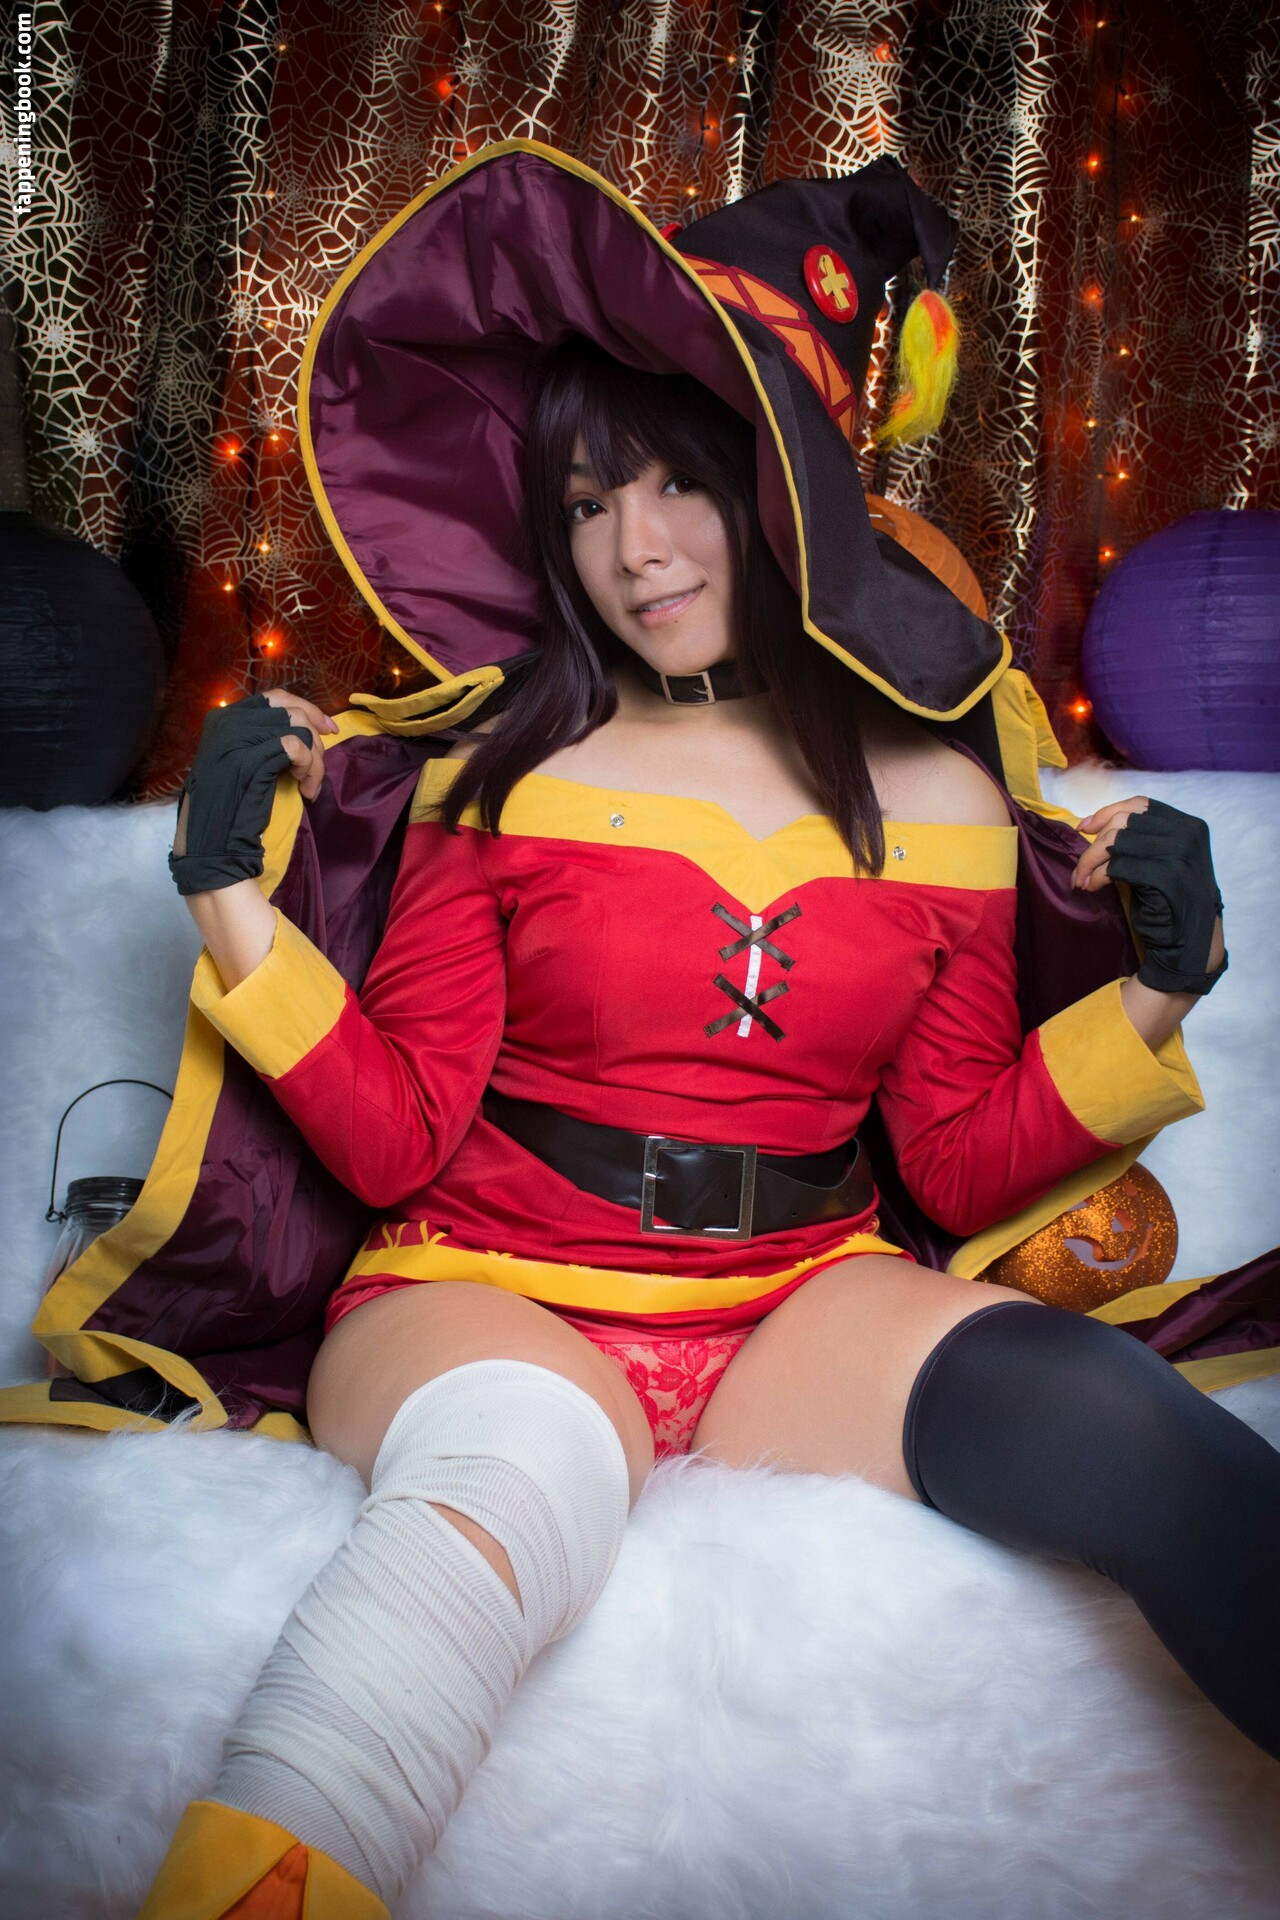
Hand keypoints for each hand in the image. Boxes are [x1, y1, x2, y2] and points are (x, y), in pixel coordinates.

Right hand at [169, 692, 339, 895]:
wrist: (211, 845)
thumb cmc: (228, 809)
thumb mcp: (238, 761)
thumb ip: (259, 738)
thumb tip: (304, 723)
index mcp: (224, 719)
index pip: (274, 698)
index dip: (307, 710)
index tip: (328, 730)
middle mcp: (227, 721)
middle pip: (291, 711)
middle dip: (315, 738)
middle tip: (318, 769)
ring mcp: (237, 738)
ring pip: (298, 729)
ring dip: (315, 759)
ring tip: (310, 786)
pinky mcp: (250, 759)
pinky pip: (297, 749)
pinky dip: (311, 769)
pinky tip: (306, 791)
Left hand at [1072, 796, 1226, 995]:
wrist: (1192, 941)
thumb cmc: (1170, 900)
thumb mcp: (1161, 860)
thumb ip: (1138, 838)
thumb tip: (1090, 824)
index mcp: (1188, 825)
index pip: (1140, 805)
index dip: (1107, 813)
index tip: (1084, 829)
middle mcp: (1187, 834)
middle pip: (1123, 823)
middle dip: (1093, 846)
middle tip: (1079, 870)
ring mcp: (1178, 855)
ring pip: (1115, 842)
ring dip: (1090, 862)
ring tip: (1083, 880)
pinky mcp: (1165, 877)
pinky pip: (1117, 866)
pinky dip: (1097, 876)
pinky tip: (1093, 887)